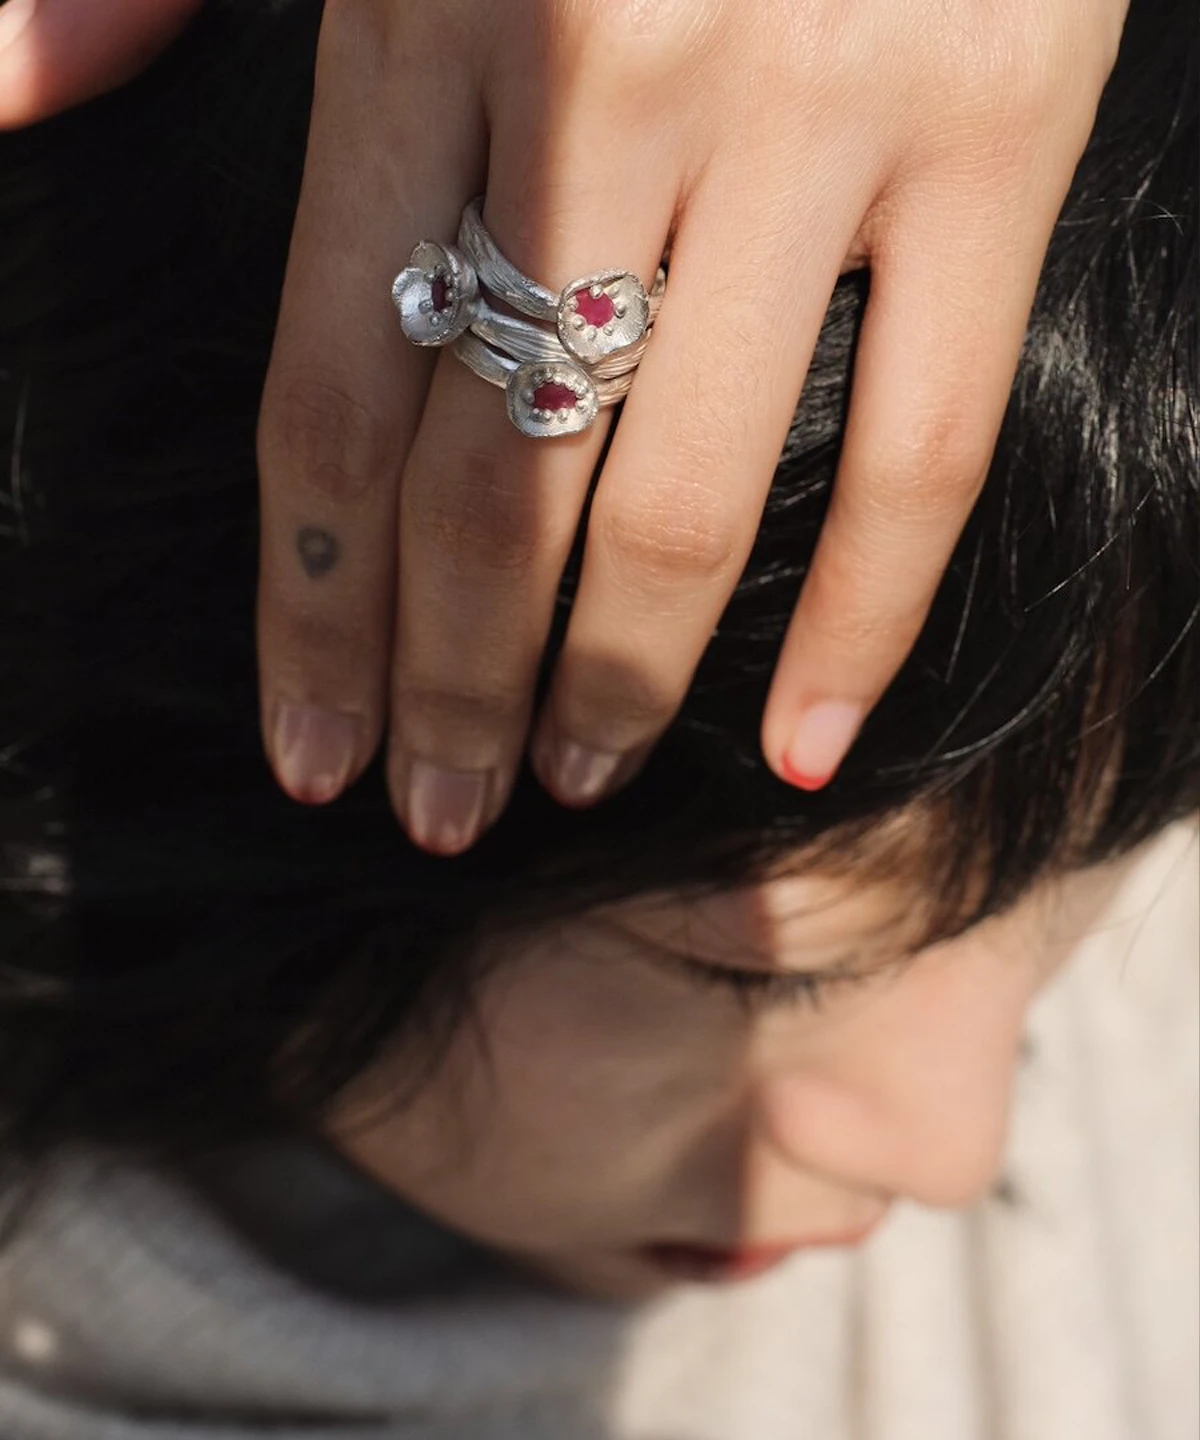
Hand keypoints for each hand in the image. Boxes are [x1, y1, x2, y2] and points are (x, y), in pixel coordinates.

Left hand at [5, 0, 1130, 853]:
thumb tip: (13, 88)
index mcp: (422, 15)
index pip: (334, 396)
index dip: (314, 607)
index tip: (311, 750)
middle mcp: (604, 85)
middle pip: (491, 487)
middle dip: (446, 684)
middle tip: (432, 811)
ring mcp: (811, 116)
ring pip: (684, 499)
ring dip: (613, 683)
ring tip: (567, 782)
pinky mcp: (994, 134)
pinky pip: (922, 447)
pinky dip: (863, 621)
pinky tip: (800, 747)